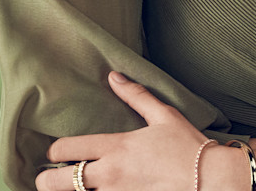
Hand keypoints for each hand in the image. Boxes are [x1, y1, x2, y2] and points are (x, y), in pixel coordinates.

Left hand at [35, 72, 209, 190]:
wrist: (210, 180)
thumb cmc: (188, 147)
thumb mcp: (163, 115)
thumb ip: (136, 96)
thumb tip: (114, 76)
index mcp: (116, 147)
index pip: (66, 150)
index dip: (53, 150)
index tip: (56, 151)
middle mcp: (110, 175)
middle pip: (57, 183)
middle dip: (46, 180)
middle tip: (50, 177)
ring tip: (74, 185)